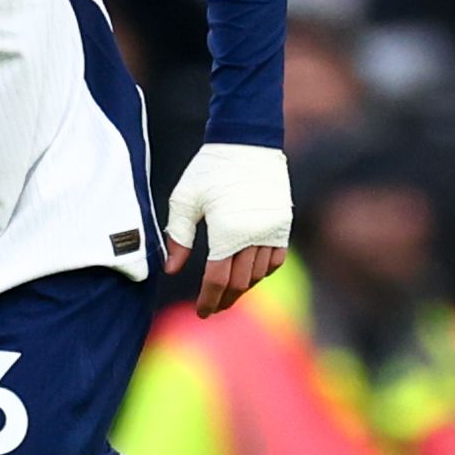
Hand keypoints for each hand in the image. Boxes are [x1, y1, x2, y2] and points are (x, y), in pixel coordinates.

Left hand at [161, 143, 290, 317]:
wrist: (248, 142)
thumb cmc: (210, 169)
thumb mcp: (184, 200)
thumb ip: (177, 238)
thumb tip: (171, 270)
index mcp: (227, 232)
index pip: (218, 280)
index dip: (208, 300)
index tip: (202, 312)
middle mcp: (253, 236)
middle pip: (239, 283)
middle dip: (224, 299)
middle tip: (212, 308)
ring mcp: (272, 230)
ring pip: (258, 274)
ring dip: (242, 287)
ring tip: (226, 292)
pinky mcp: (283, 223)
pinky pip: (275, 260)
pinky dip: (262, 272)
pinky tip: (248, 274)